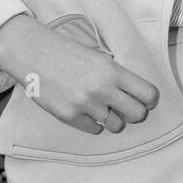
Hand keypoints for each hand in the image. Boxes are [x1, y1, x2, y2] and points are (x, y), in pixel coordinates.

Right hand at [0, 14, 158, 134]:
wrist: (34, 54)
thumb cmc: (67, 53)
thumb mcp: (99, 57)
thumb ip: (117, 75)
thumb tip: (136, 95)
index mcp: (113, 71)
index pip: (148, 94)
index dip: (149, 100)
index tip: (145, 101)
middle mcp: (102, 88)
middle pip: (137, 114)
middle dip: (134, 113)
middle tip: (124, 107)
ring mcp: (85, 104)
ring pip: (116, 126)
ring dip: (113, 120)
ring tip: (102, 108)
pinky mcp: (69, 116)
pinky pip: (94, 129)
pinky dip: (93, 123)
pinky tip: (85, 111)